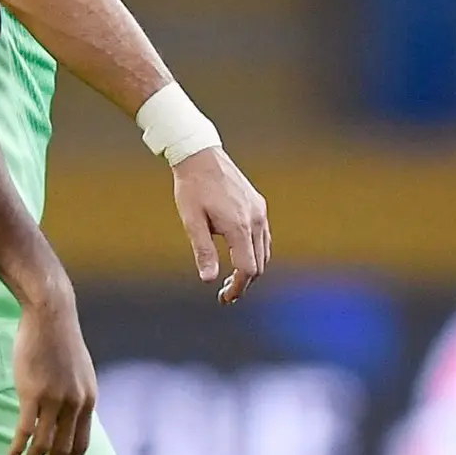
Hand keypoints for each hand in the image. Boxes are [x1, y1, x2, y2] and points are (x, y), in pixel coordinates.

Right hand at [10, 285, 96, 454]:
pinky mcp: (33, 393)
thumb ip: (75, 394)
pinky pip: (25, 430)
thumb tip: (69, 412)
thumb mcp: (78, 371)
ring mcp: (55, 400)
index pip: (82, 443)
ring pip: (44, 445)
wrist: (50, 316)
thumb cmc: (59, 340)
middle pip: (64, 450)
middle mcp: (75, 405)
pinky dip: (18, 447)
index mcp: (88, 400)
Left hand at [170, 147, 269, 303]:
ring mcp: (260, 212)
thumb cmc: (191, 188)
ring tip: (231, 279)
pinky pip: (264, 237)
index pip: (247, 269)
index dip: (237, 288)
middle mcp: (256, 220)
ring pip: (264, 251)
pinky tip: (240, 256)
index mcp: (239, 226)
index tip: (224, 298)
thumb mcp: (191, 220)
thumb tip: (208, 279)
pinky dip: (255, 252)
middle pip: (259, 263)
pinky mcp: (259, 205)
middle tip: (224, 294)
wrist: (200, 156)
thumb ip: (203, 250)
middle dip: (244, 282)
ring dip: (251, 268)